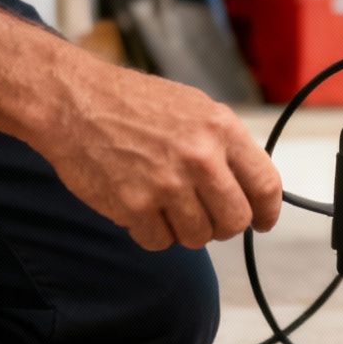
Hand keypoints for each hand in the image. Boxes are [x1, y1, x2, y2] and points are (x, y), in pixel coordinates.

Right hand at [32, 64, 283, 250]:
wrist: (74, 101)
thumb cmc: (134, 104)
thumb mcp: (195, 108)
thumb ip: (226, 146)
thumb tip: (251, 188)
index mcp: (221, 129)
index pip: (265, 185)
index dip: (268, 212)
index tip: (262, 222)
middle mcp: (199, 158)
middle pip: (234, 221)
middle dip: (224, 226)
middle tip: (207, 217)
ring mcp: (166, 184)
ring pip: (198, 237)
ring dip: (185, 230)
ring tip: (167, 204)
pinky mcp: (133, 205)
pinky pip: (160, 242)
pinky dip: (153, 233)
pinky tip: (142, 208)